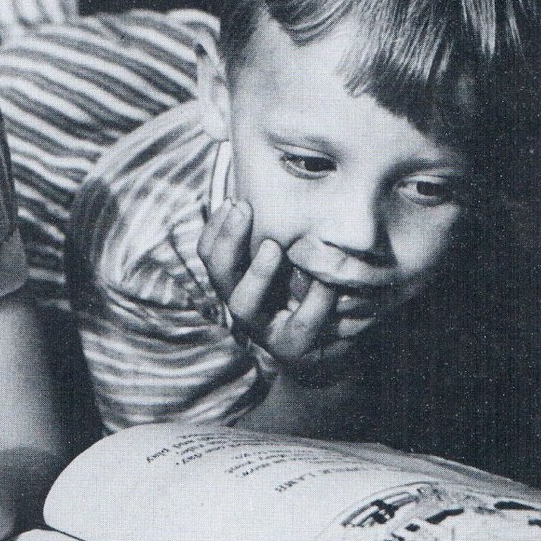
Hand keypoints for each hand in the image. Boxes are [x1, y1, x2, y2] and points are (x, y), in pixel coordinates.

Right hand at [199, 199, 369, 374]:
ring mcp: (264, 330)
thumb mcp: (293, 266)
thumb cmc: (311, 297)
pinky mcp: (292, 348)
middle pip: (219, 274)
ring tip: (273, 247)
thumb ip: (282, 237)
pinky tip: (326, 281)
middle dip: (227, 240)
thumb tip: (279, 187)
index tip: (234, 200)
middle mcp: (243, 305)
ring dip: (256, 273)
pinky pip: (299, 324)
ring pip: (243, 304)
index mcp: (238, 282)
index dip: (216, 228)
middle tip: (243, 209)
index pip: (210, 254)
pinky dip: (314, 300)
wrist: (331, 353)